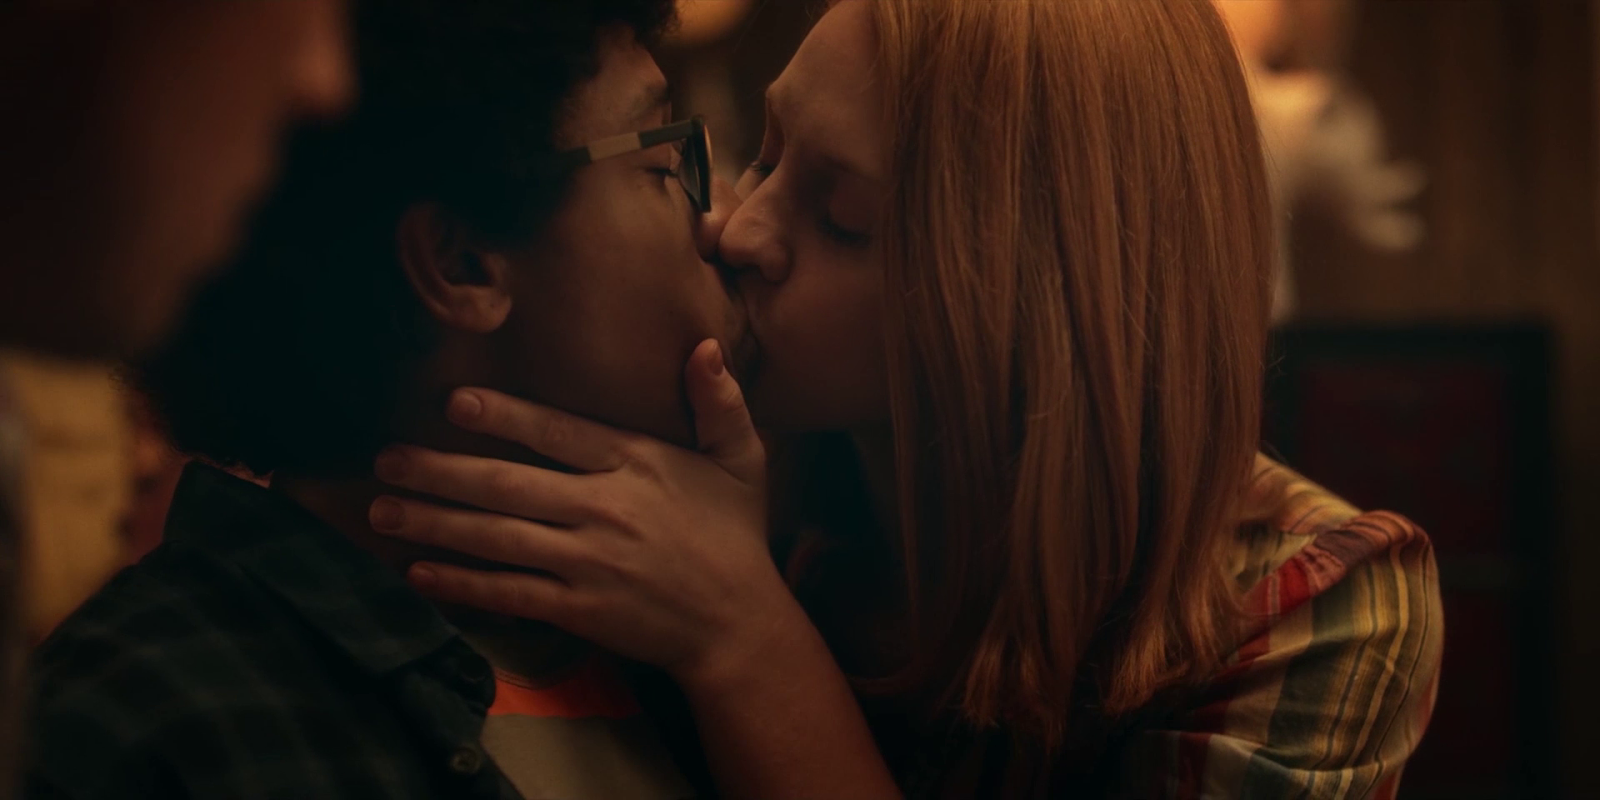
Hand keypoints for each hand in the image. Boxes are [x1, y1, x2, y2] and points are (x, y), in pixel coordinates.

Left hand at [367, 339, 798, 681]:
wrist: (739, 624)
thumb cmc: (735, 535)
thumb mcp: (742, 459)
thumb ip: (721, 402)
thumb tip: (705, 346)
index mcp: (637, 463)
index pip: (558, 432)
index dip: (504, 415)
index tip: (453, 402)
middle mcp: (606, 509)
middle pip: (508, 484)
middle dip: (439, 471)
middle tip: (385, 458)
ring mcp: (588, 563)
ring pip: (497, 538)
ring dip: (433, 523)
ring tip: (381, 510)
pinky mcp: (579, 610)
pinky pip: (509, 592)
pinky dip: (462, 584)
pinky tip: (418, 572)